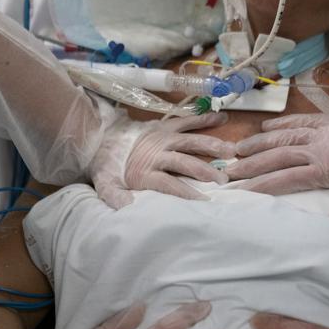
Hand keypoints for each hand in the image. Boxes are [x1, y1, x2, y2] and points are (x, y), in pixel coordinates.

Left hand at [89, 113, 235, 209]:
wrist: (98, 136)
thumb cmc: (106, 165)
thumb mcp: (105, 185)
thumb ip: (115, 197)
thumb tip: (128, 209)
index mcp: (144, 171)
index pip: (169, 184)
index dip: (186, 192)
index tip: (204, 201)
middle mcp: (157, 153)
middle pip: (184, 162)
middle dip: (205, 171)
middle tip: (224, 179)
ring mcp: (163, 138)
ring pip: (190, 141)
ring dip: (211, 145)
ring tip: (231, 151)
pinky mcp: (165, 127)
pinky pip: (187, 122)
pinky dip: (204, 119)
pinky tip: (222, 119)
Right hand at [226, 113, 328, 220]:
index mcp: (326, 168)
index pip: (285, 178)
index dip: (260, 185)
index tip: (240, 190)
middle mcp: (318, 147)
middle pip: (276, 156)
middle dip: (250, 165)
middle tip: (229, 171)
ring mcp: (323, 130)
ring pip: (283, 136)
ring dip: (258, 143)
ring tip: (238, 150)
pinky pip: (299, 120)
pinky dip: (280, 124)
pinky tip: (266, 129)